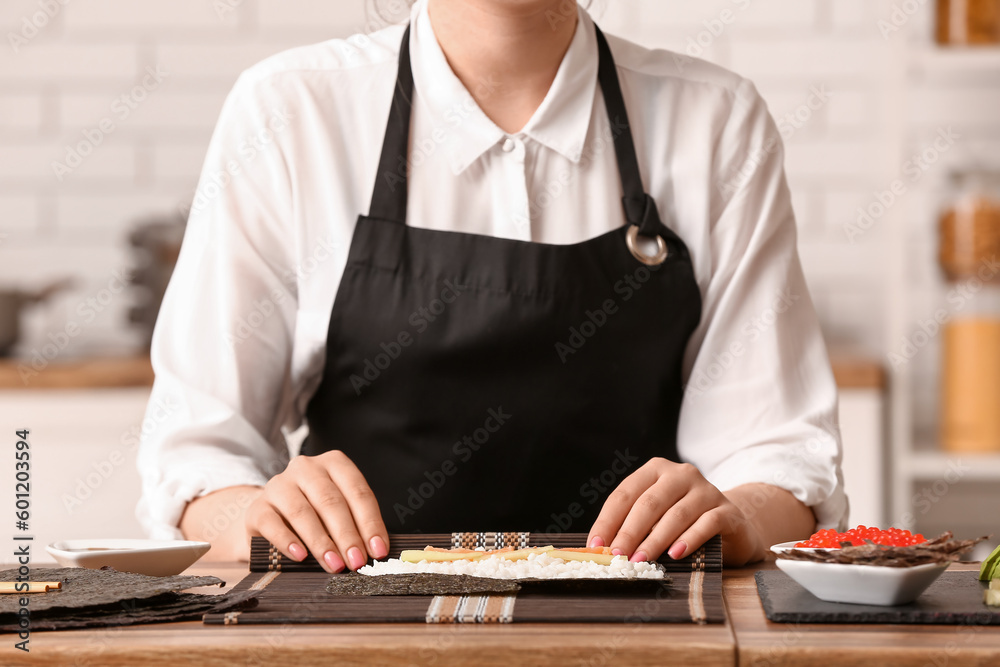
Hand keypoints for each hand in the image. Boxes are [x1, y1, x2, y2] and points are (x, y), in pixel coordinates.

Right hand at [245, 450, 388, 571]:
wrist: (271, 519)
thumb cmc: (316, 515)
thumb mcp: (338, 514)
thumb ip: (356, 526)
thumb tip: (376, 552)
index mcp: (334, 464)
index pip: (357, 492)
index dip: (370, 523)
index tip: (378, 550)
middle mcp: (306, 468)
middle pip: (331, 501)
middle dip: (347, 535)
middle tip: (357, 562)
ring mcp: (279, 485)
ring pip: (302, 512)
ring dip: (321, 542)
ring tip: (334, 564)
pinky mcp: (257, 507)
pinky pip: (272, 524)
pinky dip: (288, 541)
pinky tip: (300, 556)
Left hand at [587, 458, 763, 564]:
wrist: (733, 525)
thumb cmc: (684, 522)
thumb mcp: (656, 518)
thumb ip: (634, 526)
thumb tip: (602, 549)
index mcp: (656, 470)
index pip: (625, 494)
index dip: (608, 520)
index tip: (595, 546)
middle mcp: (681, 474)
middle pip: (649, 503)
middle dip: (629, 532)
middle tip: (617, 555)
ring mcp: (706, 490)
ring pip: (676, 514)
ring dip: (655, 540)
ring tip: (641, 560)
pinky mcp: (727, 510)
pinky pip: (706, 523)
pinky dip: (689, 539)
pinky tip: (675, 555)